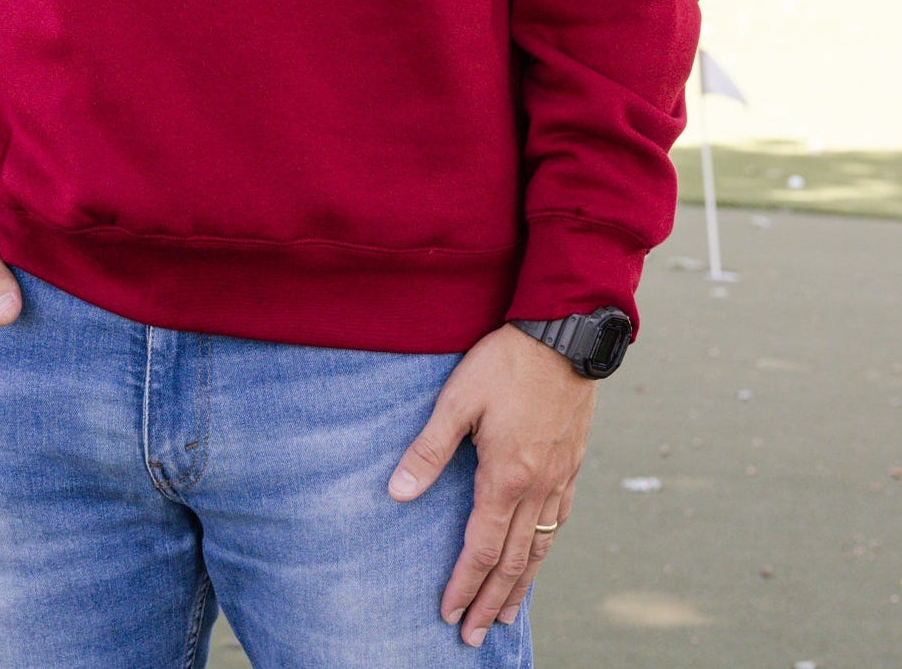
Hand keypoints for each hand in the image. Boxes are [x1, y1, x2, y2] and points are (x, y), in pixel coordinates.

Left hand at [386, 322, 596, 645]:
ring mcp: (559, 478)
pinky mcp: (573, 463)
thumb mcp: (457, 400)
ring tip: (505, 615)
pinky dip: (546, 550)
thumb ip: (429, 450)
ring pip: (540, 548)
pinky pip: (560, 521)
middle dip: (490, 601)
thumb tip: (397, 494)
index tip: (448, 612)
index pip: (481, 548)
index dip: (463, 584)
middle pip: (512, 561)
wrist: (564, 335)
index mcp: (505, 477)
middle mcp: (537, 488)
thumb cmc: (505, 362)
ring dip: (520, 586)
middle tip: (473, 635)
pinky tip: (539, 557)